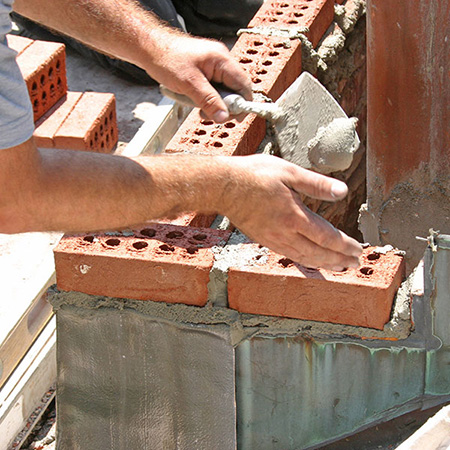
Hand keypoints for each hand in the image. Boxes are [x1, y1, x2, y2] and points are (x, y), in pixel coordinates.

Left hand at [142, 33, 251, 121]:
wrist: (150, 49)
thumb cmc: (167, 60)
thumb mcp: (189, 84)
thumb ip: (209, 101)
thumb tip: (224, 117)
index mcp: (222, 60)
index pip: (243, 85)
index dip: (242, 104)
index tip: (235, 119)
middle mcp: (222, 61)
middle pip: (236, 90)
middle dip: (226, 106)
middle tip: (211, 116)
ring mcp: (214, 66)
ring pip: (225, 91)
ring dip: (215, 104)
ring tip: (201, 110)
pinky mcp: (207, 71)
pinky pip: (214, 89)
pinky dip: (208, 99)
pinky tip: (197, 102)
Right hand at [223, 154, 362, 270]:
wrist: (223, 187)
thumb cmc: (254, 175)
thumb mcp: (288, 172)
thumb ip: (316, 184)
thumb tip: (342, 191)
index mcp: (294, 216)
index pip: (327, 237)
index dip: (345, 246)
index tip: (358, 250)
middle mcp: (285, 233)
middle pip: (318, 253)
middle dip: (339, 260)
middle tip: (355, 264)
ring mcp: (273, 239)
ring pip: (304, 258)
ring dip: (324, 264)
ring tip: (339, 268)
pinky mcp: (264, 240)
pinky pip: (289, 255)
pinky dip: (305, 261)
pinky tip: (310, 260)